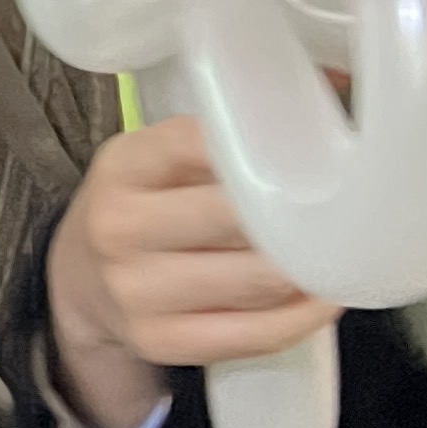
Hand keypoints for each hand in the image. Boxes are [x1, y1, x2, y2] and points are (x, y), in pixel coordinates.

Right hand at [45, 119, 344, 427]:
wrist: (78, 282)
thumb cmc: (140, 210)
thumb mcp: (156, 160)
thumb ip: (224, 138)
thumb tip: (336, 86)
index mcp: (123, 168)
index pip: (207, 144)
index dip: (271, 147)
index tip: (317, 148)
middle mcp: (120, 228)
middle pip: (241, 217)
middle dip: (301, 213)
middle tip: (347, 205)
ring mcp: (136, 291)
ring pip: (258, 279)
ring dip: (313, 266)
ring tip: (339, 250)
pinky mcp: (160, 341)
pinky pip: (256, 333)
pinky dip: (303, 316)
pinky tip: (321, 296)